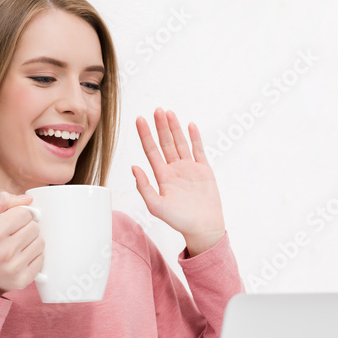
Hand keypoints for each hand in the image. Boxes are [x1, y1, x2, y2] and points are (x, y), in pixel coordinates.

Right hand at [0, 192, 44, 295]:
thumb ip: (0, 202)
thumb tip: (28, 200)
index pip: (24, 213)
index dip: (19, 215)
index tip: (11, 222)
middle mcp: (4, 252)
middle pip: (34, 227)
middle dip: (25, 228)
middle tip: (13, 235)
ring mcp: (14, 268)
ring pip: (40, 242)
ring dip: (31, 241)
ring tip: (17, 246)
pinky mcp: (22, 280)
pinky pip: (41, 258)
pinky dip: (33, 256)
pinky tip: (20, 257)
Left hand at [132, 108, 225, 255]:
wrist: (203, 227)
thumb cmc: (179, 220)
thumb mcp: (156, 206)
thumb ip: (144, 187)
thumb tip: (134, 167)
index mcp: (162, 176)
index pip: (151, 151)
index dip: (145, 135)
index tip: (139, 120)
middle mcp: (174, 170)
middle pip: (165, 143)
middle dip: (160, 126)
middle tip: (156, 110)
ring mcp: (190, 169)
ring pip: (180, 143)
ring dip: (175, 128)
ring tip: (169, 112)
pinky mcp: (204, 170)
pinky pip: (199, 150)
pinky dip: (195, 138)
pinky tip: (190, 125)